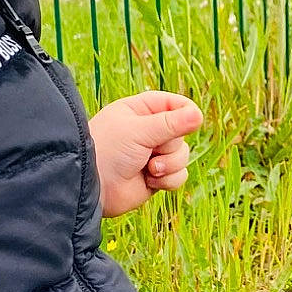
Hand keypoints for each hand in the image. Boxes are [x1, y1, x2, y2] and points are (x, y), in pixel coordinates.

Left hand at [88, 92, 203, 216]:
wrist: (92, 188)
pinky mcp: (157, 176)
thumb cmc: (108, 151)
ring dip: (170, 165)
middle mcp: (149, 131)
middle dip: (170, 146)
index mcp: (141, 110)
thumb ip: (171, 124)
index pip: (175, 104)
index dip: (186, 112)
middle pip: (182, 133)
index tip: (190, 121)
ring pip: (184, 155)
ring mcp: (153, 154)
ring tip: (149, 169)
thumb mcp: (139, 131)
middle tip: (151, 150)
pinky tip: (149, 181)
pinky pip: (180, 175)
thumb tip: (199, 115)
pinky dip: (168, 180)